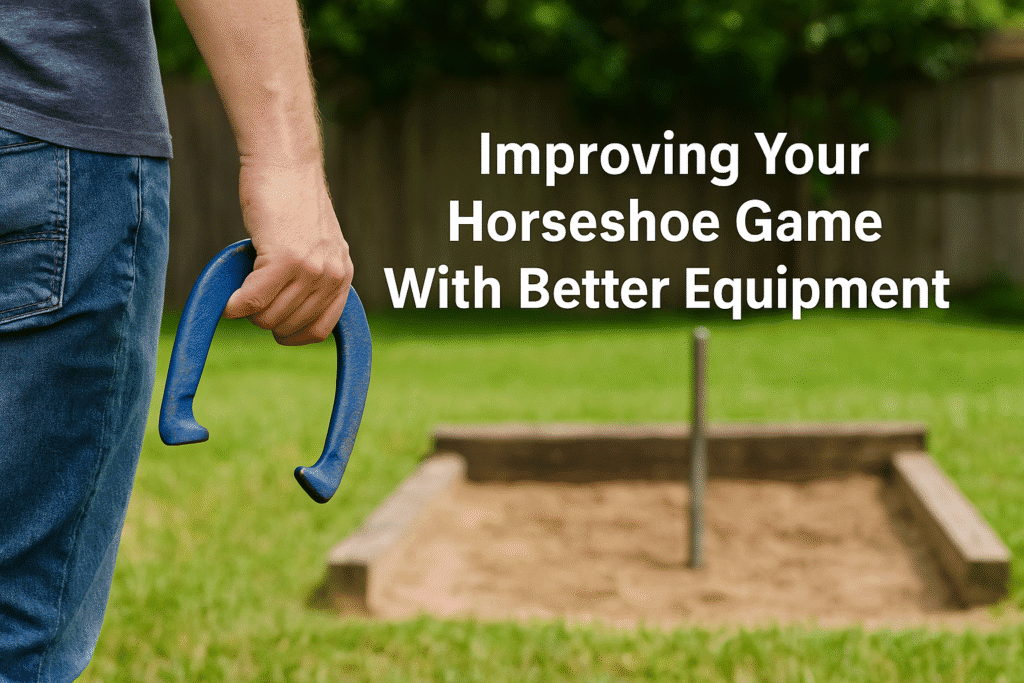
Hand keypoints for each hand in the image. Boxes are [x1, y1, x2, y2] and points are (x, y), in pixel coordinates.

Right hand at [223, 160, 352, 345]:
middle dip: (265, 319)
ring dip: (248, 311)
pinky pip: (253, 301)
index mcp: (342, 276)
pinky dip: (235, 306)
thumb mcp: (317, 243)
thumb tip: (287, 313)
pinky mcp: (284, 260)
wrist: (286, 164)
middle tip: (251, 296)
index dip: (292, 335)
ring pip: (269, 317)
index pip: (320, 330)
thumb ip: (312, 277)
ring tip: (242, 289)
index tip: (274, 328)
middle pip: (290, 326)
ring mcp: (310, 269)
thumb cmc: (291, 201)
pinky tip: (229, 301)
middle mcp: (331, 276)